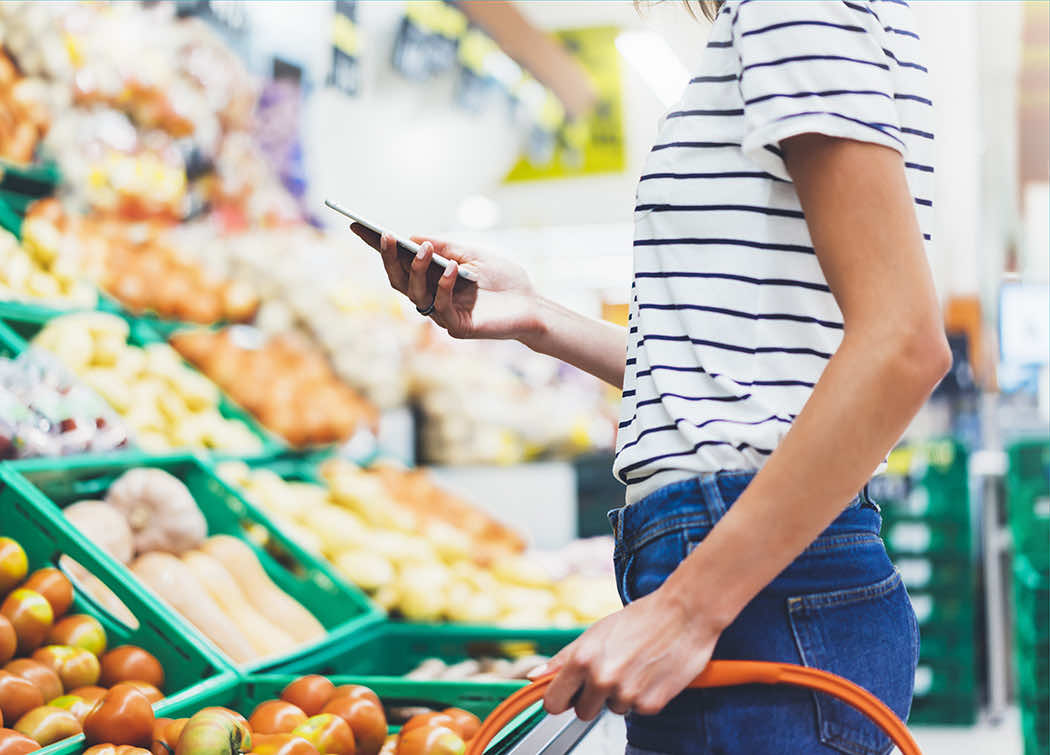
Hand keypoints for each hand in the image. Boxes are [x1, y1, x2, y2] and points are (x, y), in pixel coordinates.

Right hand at [350, 224, 541, 340]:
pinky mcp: (457, 327)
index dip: (378, 246)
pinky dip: (444, 285)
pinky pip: (441, 306)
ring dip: (417, 270)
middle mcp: (431, 297)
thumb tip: (412, 238)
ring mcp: (442, 314)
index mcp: (432, 278)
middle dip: (389, 259)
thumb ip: (444, 247)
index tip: (358, 225)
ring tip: (425, 250)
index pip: (399, 262)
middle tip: (385, 236)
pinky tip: (452, 269)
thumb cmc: (503, 278)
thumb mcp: (472, 254)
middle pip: (399, 281)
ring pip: (415, 295)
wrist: (532, 303)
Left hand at [528, 587, 722, 720]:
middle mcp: (602, 678)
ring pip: (613, 710)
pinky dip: (644, 697)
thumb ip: (563, 658)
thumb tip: (534, 676)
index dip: (561, 699)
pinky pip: (638, 710)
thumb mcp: (596, 632)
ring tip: (636, 667)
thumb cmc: (641, 618)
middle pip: (582, 712)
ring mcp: (627, 694)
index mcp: (582, 659)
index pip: (553, 703)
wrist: (685, 613)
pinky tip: (651, 674)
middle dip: (593, 698)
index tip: (569, 694)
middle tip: (611, 673)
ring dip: (621, 695)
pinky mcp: (651, 704)